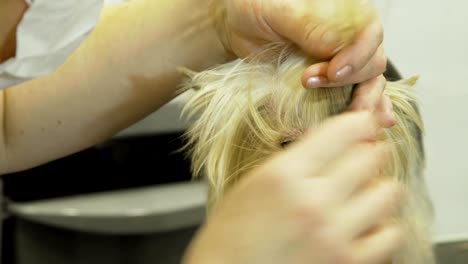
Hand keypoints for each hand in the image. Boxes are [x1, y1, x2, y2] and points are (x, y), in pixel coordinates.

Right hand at [183, 112, 403, 263]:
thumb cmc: (231, 237)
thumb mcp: (253, 183)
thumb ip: (295, 161)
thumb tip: (333, 143)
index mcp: (284, 175)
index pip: (345, 131)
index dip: (359, 123)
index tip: (361, 125)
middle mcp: (313, 201)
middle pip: (372, 157)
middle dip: (370, 152)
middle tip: (362, 157)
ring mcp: (334, 234)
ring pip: (389, 192)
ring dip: (378, 187)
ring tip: (363, 191)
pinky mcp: (348, 262)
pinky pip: (390, 234)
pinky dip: (382, 225)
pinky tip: (365, 223)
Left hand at [212, 0, 393, 126]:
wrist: (236, 25)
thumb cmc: (255, 7)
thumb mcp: (280, 10)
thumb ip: (310, 26)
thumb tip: (335, 48)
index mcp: (345, 11)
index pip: (369, 35)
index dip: (357, 57)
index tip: (334, 72)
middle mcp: (349, 35)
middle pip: (372, 62)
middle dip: (351, 80)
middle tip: (313, 83)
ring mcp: (341, 60)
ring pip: (369, 82)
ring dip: (364, 101)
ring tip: (352, 114)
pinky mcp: (329, 82)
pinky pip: (354, 94)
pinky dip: (362, 108)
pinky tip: (368, 120)